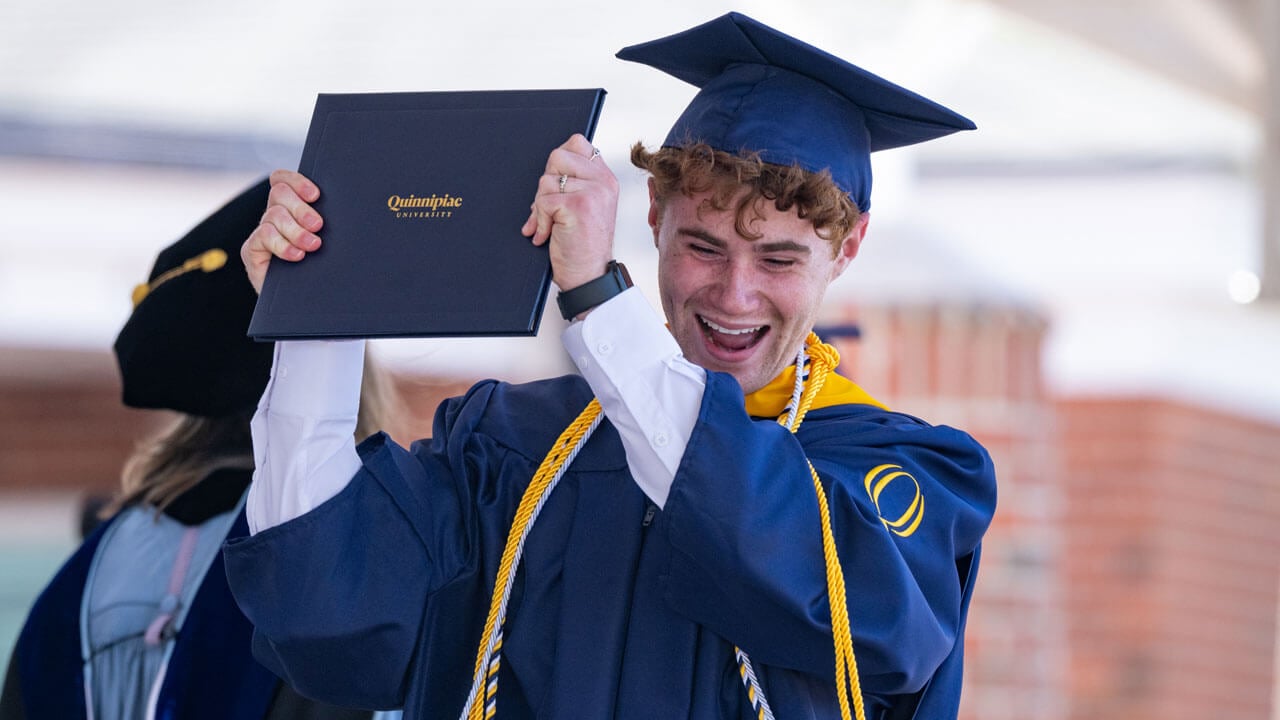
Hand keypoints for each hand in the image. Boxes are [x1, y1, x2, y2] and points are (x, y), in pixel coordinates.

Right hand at [241, 169, 323, 293]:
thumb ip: (330, 226)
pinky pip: (264, 236)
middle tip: (318, 226)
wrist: (306, 305)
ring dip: (296, 230)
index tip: (316, 195)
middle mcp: (275, 216)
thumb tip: (349, 211)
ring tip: (312, 245)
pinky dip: (282, 245)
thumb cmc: (322, 270)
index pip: (283, 180)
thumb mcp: (329, 244)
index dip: (297, 181)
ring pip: (274, 215)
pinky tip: (297, 256)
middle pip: (279, 193)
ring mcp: (262, 233)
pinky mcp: (253, 250)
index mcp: (292, 208)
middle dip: (301, 208)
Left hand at [521, 134, 618, 290]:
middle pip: (557, 156)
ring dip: (540, 206)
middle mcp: (603, 182)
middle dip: (546, 183)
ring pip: (547, 180)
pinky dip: (539, 221)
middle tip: (549, 208)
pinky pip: (543, 201)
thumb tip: (548, 170)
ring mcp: (593, 192)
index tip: (558, 187)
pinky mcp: (579, 205)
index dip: (559, 162)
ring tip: (549, 225)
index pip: (578, 143)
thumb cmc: (583, 246)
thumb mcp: (585, 207)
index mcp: (605, 178)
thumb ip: (574, 184)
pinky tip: (546, 235)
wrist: (589, 277)